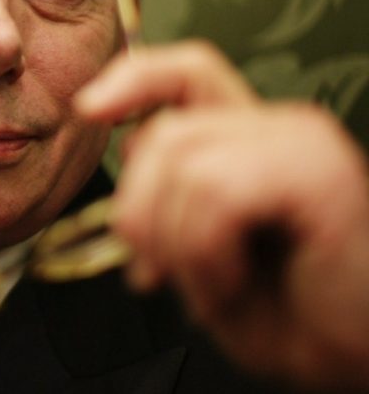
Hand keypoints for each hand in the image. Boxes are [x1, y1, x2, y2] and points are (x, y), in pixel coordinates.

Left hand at [76, 40, 368, 389]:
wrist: (358, 357)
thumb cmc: (289, 314)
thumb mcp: (200, 249)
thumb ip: (166, 192)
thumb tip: (128, 149)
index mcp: (252, 139)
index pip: (186, 71)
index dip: (132, 78)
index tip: (87, 108)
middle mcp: (281, 128)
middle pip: (165, 131)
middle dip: (138, 208)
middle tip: (151, 272)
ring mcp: (303, 144)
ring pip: (181, 163)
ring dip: (176, 243)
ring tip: (212, 287)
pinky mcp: (318, 173)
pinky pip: (215, 192)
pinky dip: (206, 252)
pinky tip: (233, 284)